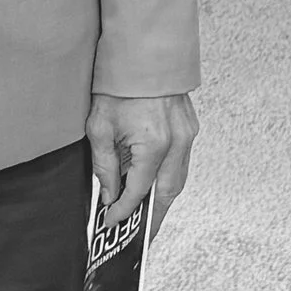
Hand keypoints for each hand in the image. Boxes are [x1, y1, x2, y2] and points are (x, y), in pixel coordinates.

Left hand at [87, 93, 198, 241]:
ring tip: (146, 218)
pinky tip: (155, 187)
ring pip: (178, 180)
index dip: (123, 210)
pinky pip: (182, 163)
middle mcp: (177, 142)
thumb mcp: (100, 127)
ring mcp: (188, 134)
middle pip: (167, 193)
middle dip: (152, 218)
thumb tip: (110, 194)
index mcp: (154, 144)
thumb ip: (105, 166)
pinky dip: (169, 179)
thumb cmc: (119, 85)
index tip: (110, 222)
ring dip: (163, 200)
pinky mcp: (190, 126)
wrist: (142, 52)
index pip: (138, 191)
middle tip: (138, 238)